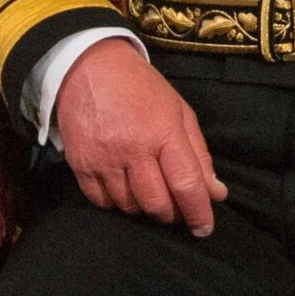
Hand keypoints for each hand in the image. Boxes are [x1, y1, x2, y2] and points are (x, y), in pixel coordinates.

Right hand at [53, 39, 225, 235]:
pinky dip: (115, 203)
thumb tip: (215, 194)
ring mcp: (103, 158)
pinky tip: (123, 188)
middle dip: (171, 214)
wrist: (88, 66)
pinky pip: (101, 201)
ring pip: (128, 206)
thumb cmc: (141, 88)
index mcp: (163, 132)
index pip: (186, 184)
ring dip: (143, 208)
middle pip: (156, 204)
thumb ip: (198, 155)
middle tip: (174, 207)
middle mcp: (132, 148)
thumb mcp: (179, 112)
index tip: (204, 229)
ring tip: (148, 192)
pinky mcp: (79, 163)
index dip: (198, 213)